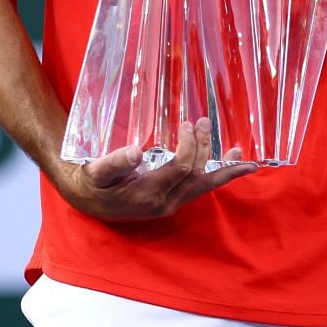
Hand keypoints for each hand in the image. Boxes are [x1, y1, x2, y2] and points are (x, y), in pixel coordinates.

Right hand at [52, 119, 257, 221]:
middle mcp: (164, 203)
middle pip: (197, 175)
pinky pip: (200, 189)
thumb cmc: (92, 182)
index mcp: (148, 194)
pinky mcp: (172, 201)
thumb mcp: (96, 171)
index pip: (182, 168)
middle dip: (206, 148)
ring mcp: (170, 204)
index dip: (191, 146)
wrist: (86, 201)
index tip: (189, 124)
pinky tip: (232, 165)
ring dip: (223, 168)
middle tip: (204, 122)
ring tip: (241, 153)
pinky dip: (218, 177)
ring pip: (204, 186)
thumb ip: (114, 162)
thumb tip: (135, 152)